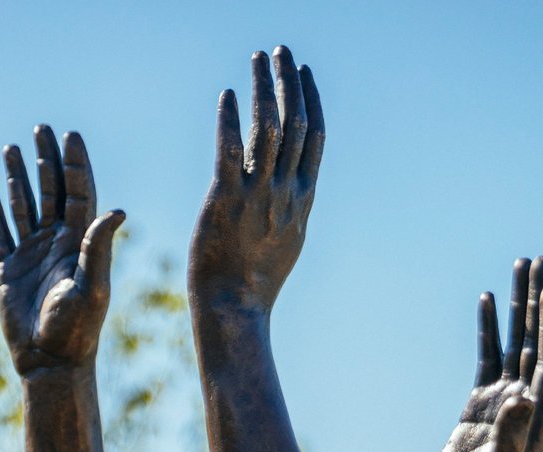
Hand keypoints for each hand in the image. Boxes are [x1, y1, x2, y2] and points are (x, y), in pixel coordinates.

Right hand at [0, 127, 124, 373]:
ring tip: (11, 148)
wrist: (50, 360)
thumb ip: (99, 247)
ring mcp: (32, 256)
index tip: (71, 134)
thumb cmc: (76, 328)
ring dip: (19, 178)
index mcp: (79, 243)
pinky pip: (0, 236)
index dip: (75, 164)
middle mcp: (57, 244)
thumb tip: (118, 210)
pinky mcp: (10, 272)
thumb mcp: (92, 286)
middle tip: (42, 128)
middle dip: (47, 160)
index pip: (78, 193)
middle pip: (51, 191)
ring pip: (24, 207)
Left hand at [189, 46, 324, 311]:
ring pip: (269, 130)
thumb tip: (294, 190)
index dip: (311, 100)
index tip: (304, 73)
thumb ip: (291, 208)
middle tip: (281, 51)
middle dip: (289, 82)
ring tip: (258, 58)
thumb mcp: (287, 241)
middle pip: (296, 124)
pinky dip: (231, 121)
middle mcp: (285, 192)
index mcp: (303, 199)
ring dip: (264, 89)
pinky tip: (228, 95)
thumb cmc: (255, 282)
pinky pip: (231, 153)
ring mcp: (259, 196)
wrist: (236, 310)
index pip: (315, 138)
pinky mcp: (227, 202)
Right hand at [422, 257, 542, 451]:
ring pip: (516, 344)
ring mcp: (508, 405)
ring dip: (520, 306)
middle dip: (541, 302)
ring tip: (523, 264)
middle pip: (538, 344)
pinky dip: (490, 328)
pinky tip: (489, 299)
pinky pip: (490, 358)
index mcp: (542, 424)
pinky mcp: (484, 406)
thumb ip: (509, 440)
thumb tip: (522, 398)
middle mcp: (531, 409)